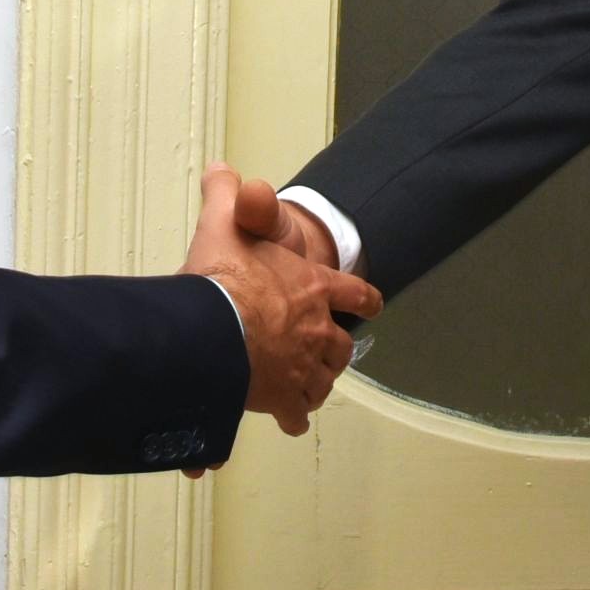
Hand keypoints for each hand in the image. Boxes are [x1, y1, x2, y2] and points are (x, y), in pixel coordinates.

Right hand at [180, 165, 381, 441]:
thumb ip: (228, 194)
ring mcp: (304, 365)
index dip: (364, 297)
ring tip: (309, 389)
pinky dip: (294, 417)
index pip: (353, 290)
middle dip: (336, 351)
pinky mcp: (284, 396)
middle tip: (328, 356)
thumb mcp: (226, 220)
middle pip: (340, 345)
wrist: (215, 324)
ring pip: (323, 380)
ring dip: (317, 383)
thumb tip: (222, 170)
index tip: (374, 305)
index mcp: (312, 286)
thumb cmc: (224, 276)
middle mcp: (317, 328)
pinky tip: (289, 420)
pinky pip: (297, 412)